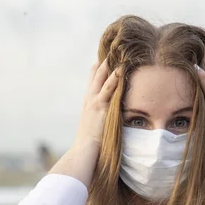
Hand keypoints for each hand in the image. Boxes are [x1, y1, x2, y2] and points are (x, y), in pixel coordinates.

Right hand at [48, 60, 118, 188]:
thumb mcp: (94, 132)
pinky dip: (113, 78)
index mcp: (87, 107)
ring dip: (107, 66)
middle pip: (94, 79)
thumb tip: (103, 127)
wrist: (84, 151)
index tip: (98, 63)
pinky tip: (119, 69)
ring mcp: (93, 103)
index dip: (95, 74)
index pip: (92, 86)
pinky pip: (108, 89)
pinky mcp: (99, 107)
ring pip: (100, 80)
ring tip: (114, 54)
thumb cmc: (89, 146)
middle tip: (107, 53)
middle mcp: (89, 102)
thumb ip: (99, 125)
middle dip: (100, 66)